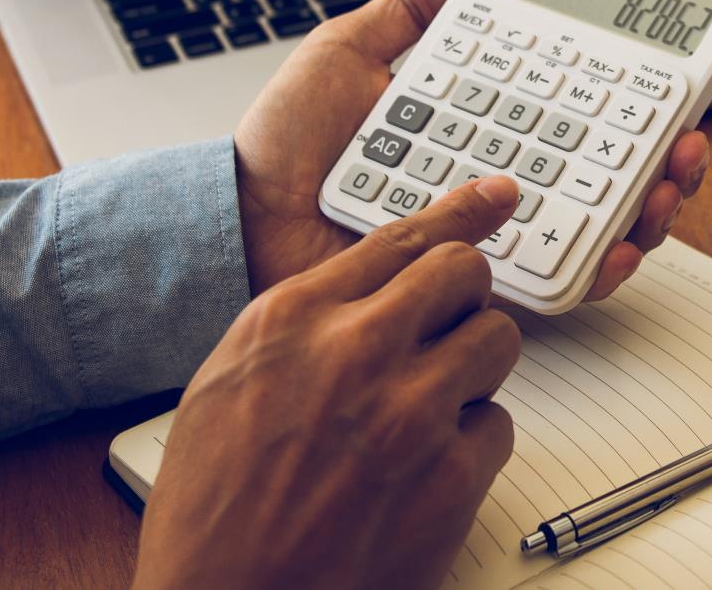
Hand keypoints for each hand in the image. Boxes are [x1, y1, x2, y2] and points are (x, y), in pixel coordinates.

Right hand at [135, 179, 523, 588]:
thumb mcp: (225, 387)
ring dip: (474, 369)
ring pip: (497, 340)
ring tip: (429, 410)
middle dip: (466, 295)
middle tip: (451, 327)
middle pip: (464, 272)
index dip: (460, 213)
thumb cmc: (213, 515)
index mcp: (291, 319)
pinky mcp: (451, 475)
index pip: (400, 238)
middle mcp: (355, 349)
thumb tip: (366, 291)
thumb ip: (300, 326)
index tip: (497, 196)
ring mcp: (410, 410)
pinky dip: (472, 447)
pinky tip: (423, 475)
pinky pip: (498, 427)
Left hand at [233, 0, 708, 294]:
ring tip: (663, 183)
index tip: (663, 68)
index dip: (629, 93)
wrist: (242, 223)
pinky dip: (601, 262)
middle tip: (684, 134)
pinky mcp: (480, 284)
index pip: (575, 109)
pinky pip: (559, 280)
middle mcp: (500, 182)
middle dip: (665, 155)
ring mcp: (496, 235)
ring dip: (650, 206)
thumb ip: (412, 8)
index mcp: (480, 124)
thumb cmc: (285, 150)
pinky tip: (616, 241)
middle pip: (609, 169)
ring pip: (600, 225)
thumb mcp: (349, 53)